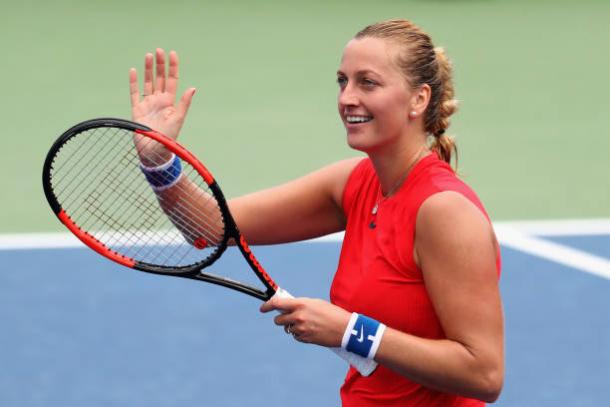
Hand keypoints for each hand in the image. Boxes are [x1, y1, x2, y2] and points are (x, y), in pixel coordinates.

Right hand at [129, 48, 195, 164]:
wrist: (154, 151)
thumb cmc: (169, 138)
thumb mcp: (178, 119)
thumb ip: (184, 103)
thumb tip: (193, 88)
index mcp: (170, 102)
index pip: (172, 80)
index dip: (173, 67)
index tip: (173, 54)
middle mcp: (159, 101)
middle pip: (159, 78)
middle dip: (160, 64)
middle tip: (159, 50)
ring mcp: (148, 104)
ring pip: (148, 82)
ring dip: (148, 69)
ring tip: (149, 55)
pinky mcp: (136, 109)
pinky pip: (134, 93)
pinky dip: (133, 82)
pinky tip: (133, 71)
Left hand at [260, 296, 350, 346]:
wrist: (345, 328)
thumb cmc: (332, 313)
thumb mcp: (315, 303)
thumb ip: (300, 304)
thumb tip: (288, 305)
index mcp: (301, 304)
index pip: (277, 303)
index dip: (267, 306)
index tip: (262, 308)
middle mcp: (298, 316)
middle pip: (278, 319)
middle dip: (282, 319)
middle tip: (288, 317)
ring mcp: (300, 329)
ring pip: (287, 328)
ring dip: (292, 327)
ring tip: (306, 324)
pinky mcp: (304, 339)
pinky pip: (295, 336)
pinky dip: (299, 334)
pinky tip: (311, 331)